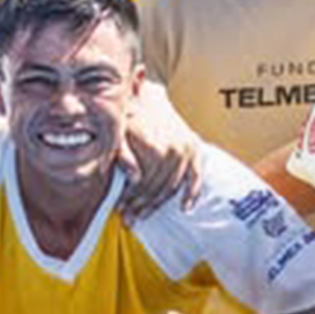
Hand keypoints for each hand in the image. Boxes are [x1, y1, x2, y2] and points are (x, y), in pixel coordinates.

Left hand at [117, 83, 204, 218]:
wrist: (147, 94)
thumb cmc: (127, 114)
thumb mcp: (118, 132)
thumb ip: (123, 154)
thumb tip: (134, 178)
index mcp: (155, 147)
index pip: (142, 184)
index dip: (130, 199)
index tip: (119, 209)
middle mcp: (174, 150)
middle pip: (157, 188)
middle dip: (141, 205)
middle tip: (129, 219)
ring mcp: (186, 150)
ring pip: (172, 186)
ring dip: (158, 204)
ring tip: (143, 216)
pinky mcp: (195, 148)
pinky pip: (196, 175)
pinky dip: (192, 192)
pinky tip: (185, 208)